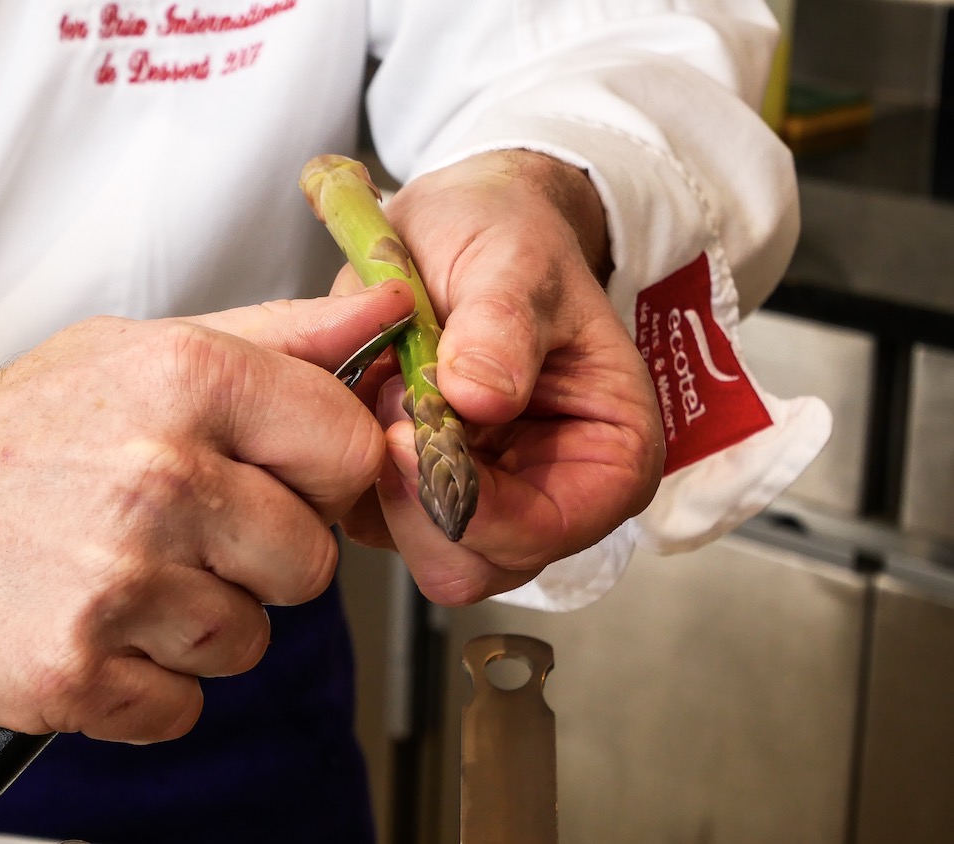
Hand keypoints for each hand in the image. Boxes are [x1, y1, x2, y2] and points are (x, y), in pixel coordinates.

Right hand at [0, 282, 413, 743]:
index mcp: (188, 380)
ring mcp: (114, 581)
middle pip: (307, 566)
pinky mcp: (72, 672)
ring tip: (117, 576)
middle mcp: (158, 476)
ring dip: (193, 625)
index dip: (316, 480)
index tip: (268, 483)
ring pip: (245, 643)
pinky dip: (140, 685)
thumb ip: (282, 338)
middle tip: (173, 534)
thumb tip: (392, 311)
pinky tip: (88, 626)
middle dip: (254, 561)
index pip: (349, 453)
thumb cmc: (25, 423)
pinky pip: (180, 708)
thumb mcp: (147, 349)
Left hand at [336, 150, 664, 604]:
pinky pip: (368, 517)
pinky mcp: (420, 496)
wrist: (462, 226)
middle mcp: (550, 500)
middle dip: (411, 494)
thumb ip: (502, 328)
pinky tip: (365, 397)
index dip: (465, 500)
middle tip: (388, 400)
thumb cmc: (508, 240)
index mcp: (609, 461)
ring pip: (410, 548)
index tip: (407, 432)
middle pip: (467, 563)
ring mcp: (482, 505)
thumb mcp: (512, 263)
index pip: (537, 534)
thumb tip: (482, 397)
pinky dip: (350, 464)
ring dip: (376, 476)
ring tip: (382, 385)